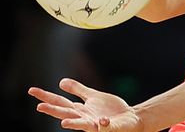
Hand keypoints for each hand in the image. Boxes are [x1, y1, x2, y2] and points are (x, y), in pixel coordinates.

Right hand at [29, 78, 143, 130]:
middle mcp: (84, 118)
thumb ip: (78, 90)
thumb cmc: (110, 109)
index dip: (46, 96)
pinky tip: (101, 121)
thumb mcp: (92, 96)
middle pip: (66, 113)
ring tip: (64, 123)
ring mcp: (96, 124)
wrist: (129, 118)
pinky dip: (103, 125)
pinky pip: (105, 127)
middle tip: (39, 106)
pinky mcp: (110, 127)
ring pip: (83, 125)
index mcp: (80, 109)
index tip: (31, 90)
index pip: (59, 102)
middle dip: (53, 111)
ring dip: (74, 124)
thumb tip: (60, 82)